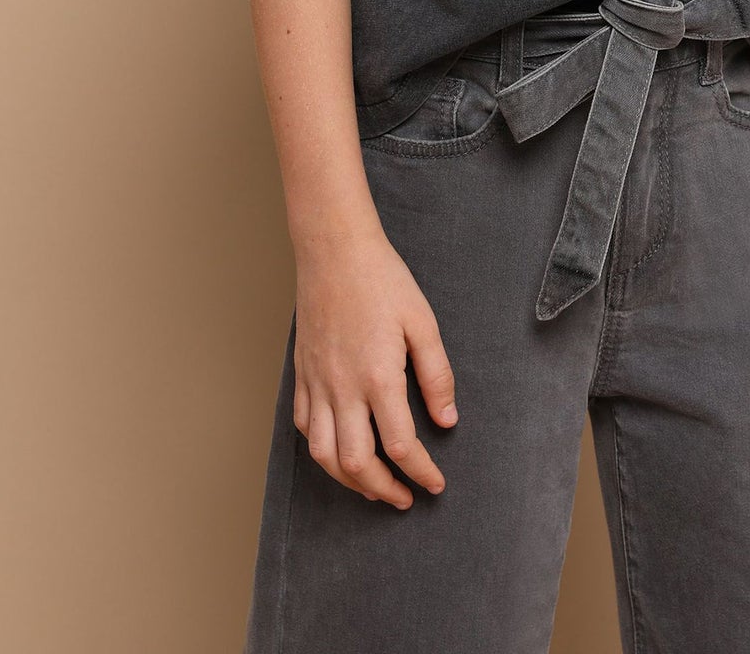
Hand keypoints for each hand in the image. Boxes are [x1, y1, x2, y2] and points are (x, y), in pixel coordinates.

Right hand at [291, 226, 459, 509]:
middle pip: (357, 464)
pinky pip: (303, 426)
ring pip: (322, 455)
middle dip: (383, 491)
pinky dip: (320, 450)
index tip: (436, 483)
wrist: (334, 250)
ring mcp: (317, 383)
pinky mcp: (301, 374)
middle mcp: (343, 389)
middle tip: (405, 497)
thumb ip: (437, 375)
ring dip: (348, 480)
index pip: (401, 446)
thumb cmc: (383, 280)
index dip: (421, 473)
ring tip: (372, 486)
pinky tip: (337, 449)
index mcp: (379, 377)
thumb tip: (448, 420)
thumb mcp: (423, 323)